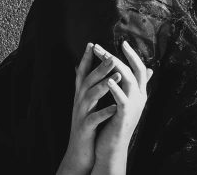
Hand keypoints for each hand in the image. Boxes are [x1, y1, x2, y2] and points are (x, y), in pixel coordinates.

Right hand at [58, 42, 123, 174]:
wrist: (80, 153)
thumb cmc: (89, 127)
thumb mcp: (93, 106)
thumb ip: (99, 89)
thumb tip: (104, 72)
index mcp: (81, 96)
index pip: (82, 73)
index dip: (85, 58)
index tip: (91, 43)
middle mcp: (79, 102)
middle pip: (87, 81)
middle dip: (99, 68)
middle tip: (111, 56)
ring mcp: (80, 115)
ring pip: (90, 97)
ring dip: (103, 86)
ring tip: (118, 76)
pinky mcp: (84, 129)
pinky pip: (94, 119)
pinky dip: (104, 112)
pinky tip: (115, 107)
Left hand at [91, 41, 152, 173]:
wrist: (113, 147)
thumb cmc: (116, 122)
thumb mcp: (124, 101)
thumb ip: (128, 85)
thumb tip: (138, 71)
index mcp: (139, 92)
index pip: (139, 67)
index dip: (132, 54)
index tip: (123, 42)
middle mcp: (140, 96)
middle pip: (133, 69)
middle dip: (117, 55)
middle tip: (100, 47)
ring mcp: (134, 105)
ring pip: (128, 79)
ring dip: (115, 66)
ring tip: (103, 56)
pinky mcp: (126, 115)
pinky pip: (122, 98)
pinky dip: (115, 88)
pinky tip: (107, 80)